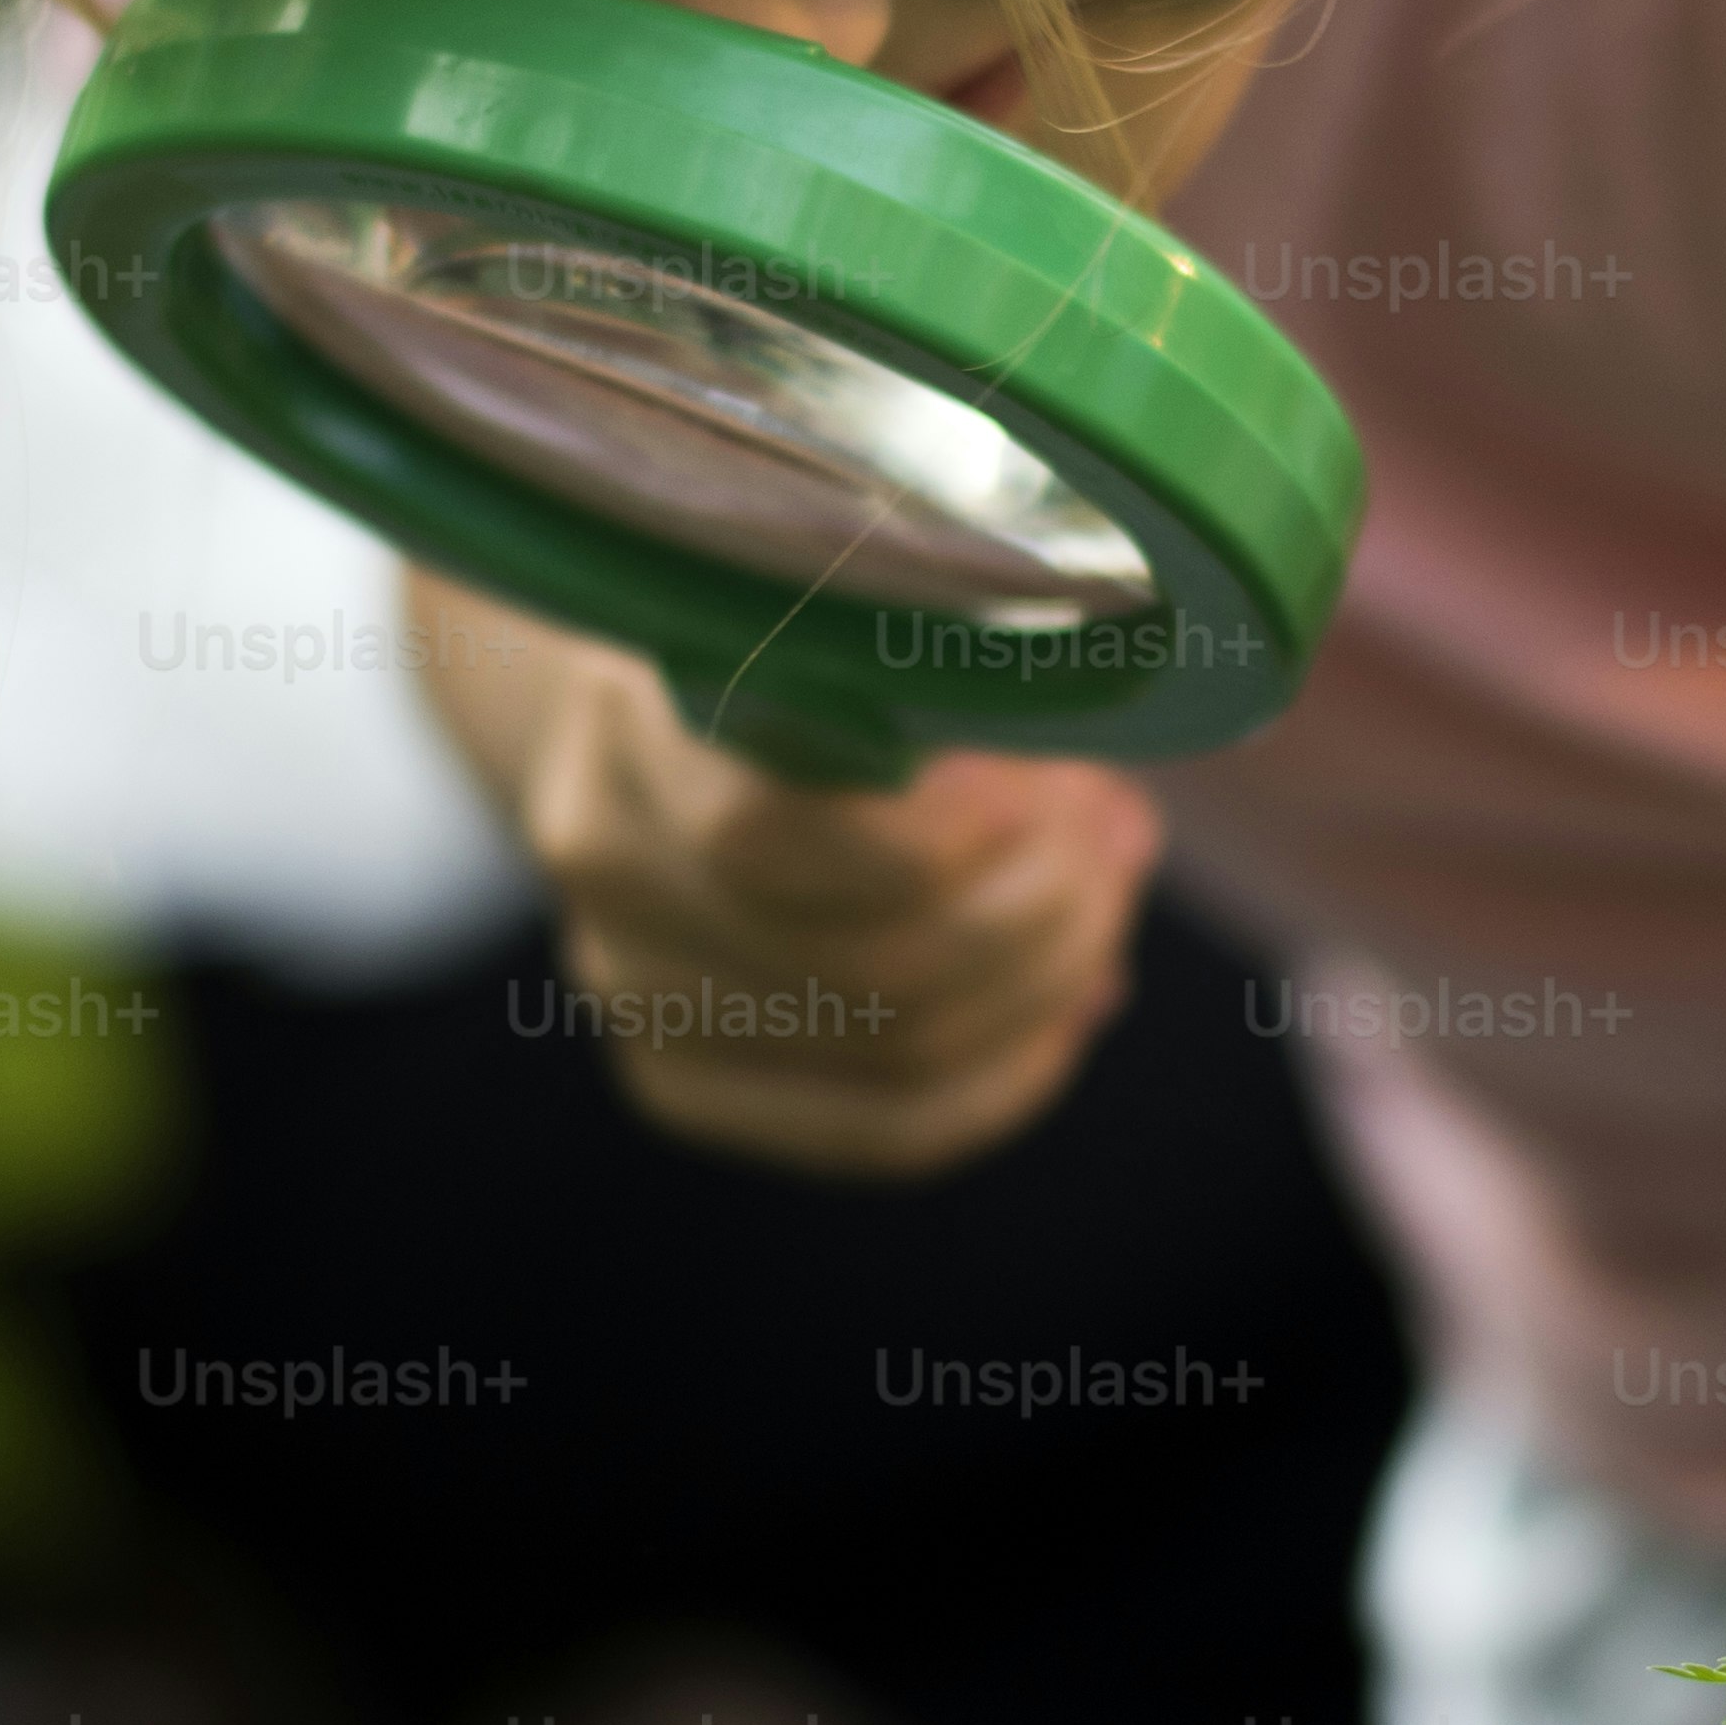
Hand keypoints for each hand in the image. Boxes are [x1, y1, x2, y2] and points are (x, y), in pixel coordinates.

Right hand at [418, 571, 1159, 1176]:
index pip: (778, 830)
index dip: (951, 830)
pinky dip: (1006, 1081)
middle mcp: (610, 864)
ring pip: (894, 1051)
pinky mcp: (676, 1079)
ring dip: (1044, 981)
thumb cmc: (789, 630)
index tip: (1048, 778)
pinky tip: (1067, 1012)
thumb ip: (961, 670)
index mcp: (633, 716)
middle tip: (1115, 837)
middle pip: (868, 962)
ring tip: (1103, 898)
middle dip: (1044, 910)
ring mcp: (631, 985)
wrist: (639, 709)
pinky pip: (878, 1132)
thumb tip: (1107, 819)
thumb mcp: (849, 592)